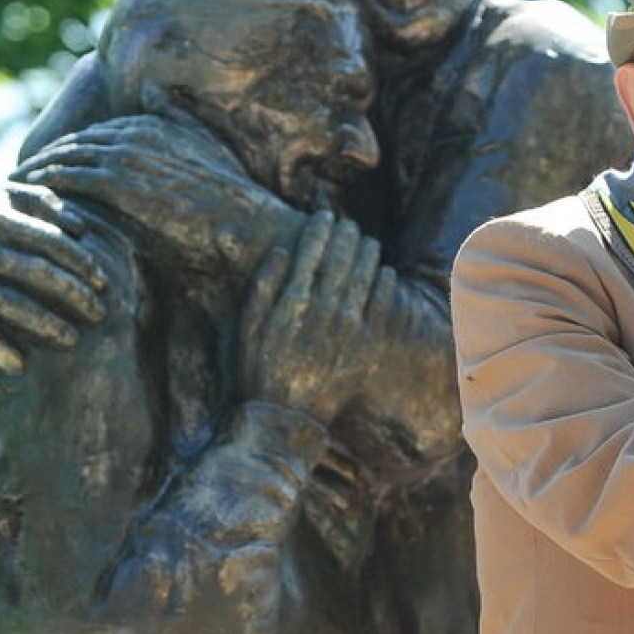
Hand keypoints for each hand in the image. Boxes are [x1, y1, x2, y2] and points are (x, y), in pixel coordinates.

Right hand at [0, 182, 107, 373]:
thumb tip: (82, 226)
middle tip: (100, 313)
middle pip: (40, 272)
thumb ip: (37, 200)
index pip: (53, 240)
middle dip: (76, 296)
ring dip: (48, 325)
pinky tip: (20, 364)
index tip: (103, 282)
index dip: (83, 263)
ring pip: (13, 304)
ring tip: (72, 339)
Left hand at [14, 112, 301, 276]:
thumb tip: (154, 98)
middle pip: (69, 144)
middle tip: (14, 186)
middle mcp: (135, 130)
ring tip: (10, 198)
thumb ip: (177, 126)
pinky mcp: (118, 181)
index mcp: (152, 123)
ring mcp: (125, 153)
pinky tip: (27, 212)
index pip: (92, 134)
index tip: (43, 173)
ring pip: (60, 160)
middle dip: (42, 163)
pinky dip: (42, 193)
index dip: (65, 153)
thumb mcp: (206, 155)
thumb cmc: (231, 207)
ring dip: (33, 177)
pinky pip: (64, 182)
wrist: (249, 229)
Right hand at [239, 210, 394, 422]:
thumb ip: (261, 287)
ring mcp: (348, 327)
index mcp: (293, 301)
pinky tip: (385, 272)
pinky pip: (381, 306)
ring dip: (367, 254)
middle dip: (345, 236)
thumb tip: (278, 251)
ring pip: (364, 277)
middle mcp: (324, 309)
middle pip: (340, 260)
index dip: (318, 230)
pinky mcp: (366, 345)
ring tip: (367, 241)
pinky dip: (385, 285)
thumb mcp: (247, 329)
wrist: (286, 417)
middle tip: (348, 223)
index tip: (323, 216)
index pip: (310, 252)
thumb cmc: (259, 372)